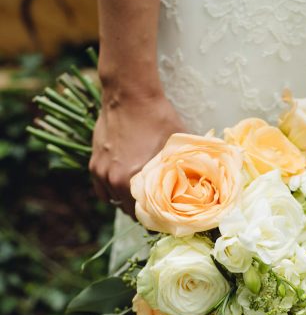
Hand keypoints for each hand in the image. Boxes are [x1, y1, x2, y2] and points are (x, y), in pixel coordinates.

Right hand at [89, 86, 185, 216]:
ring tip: (143, 200)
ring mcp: (102, 173)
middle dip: (145, 213)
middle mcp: (115, 180)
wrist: (129, 95)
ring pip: (115, 201)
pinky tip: (125, 191)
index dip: (159, 220)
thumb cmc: (158, 118)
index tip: (168, 219)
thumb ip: (187, 168)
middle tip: (158, 211)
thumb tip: (201, 184)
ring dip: (128, 203)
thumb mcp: (178, 146)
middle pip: (130, 211)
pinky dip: (113, 193)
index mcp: (135, 180)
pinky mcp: (94, 165)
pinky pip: (103, 191)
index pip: (147, 215)